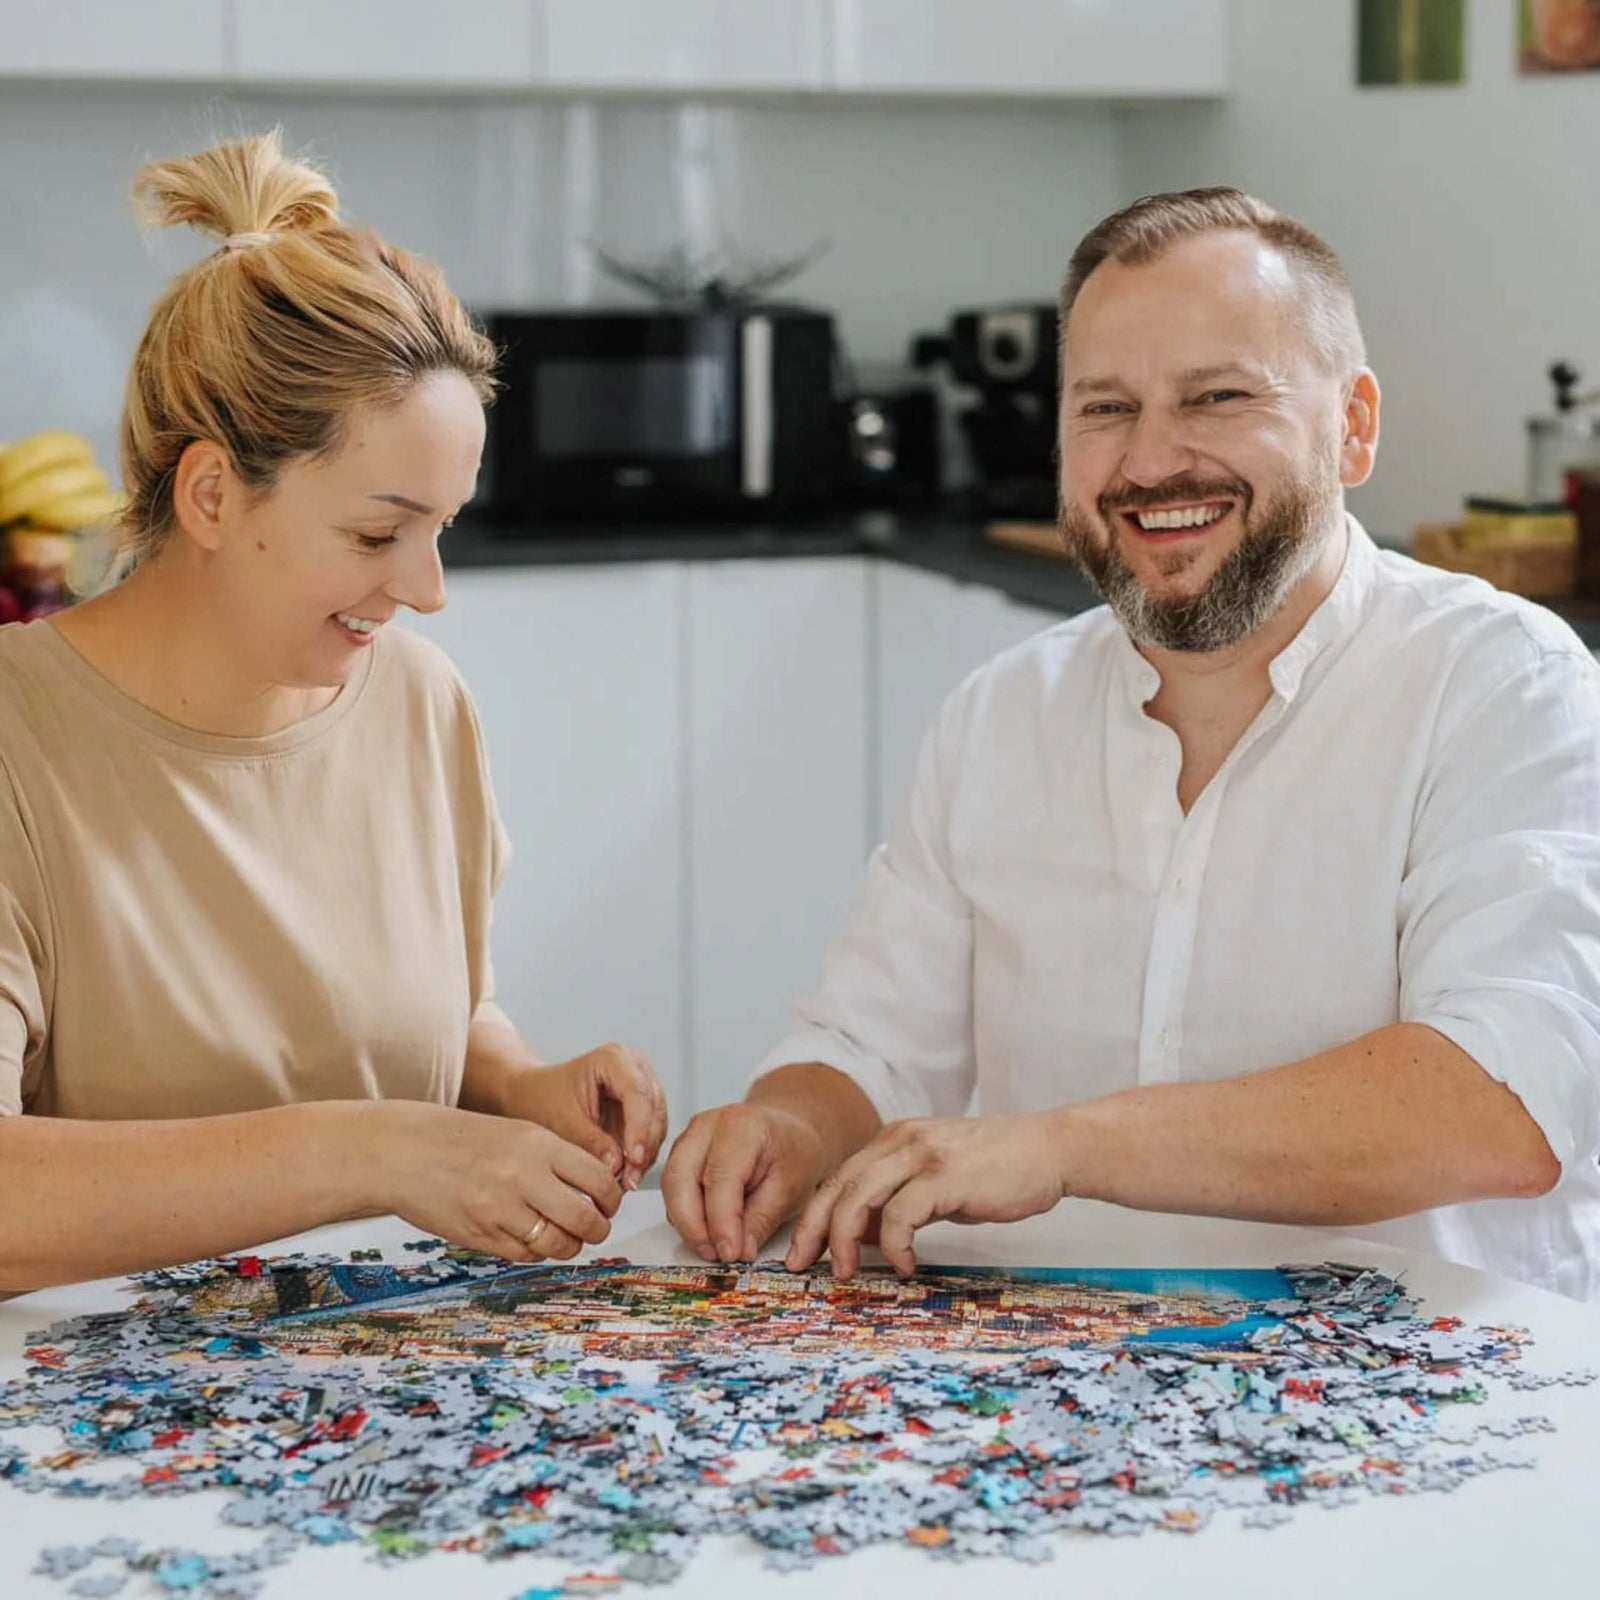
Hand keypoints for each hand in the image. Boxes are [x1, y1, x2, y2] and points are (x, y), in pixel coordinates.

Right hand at [375, 1102, 623, 1262]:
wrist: (405, 1152)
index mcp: (538, 1144)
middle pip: (585, 1218)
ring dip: (569, 1246)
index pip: (597, 1178)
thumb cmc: (463, 1140)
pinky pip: (525, 1254)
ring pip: (557, 1244)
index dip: (611, 1197)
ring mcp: (501, 1209)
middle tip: (596, 1227)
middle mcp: (524, 1176)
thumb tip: (597, 1187)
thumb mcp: (517, 1133)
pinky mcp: (481, 1235)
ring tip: (566, 1238)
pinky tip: (532, 1239)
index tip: (609, 1203)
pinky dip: (536, 1251)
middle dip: (598, 1229)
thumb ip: (555, 1158)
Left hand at [502, 1042, 667, 1189]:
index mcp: (614, 1058)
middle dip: (643, 1147)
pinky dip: (643, 1155)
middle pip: (653, 1109)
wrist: (537, 1095)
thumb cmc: (545, 1098)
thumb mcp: (563, 1121)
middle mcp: (635, 1067)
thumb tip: (617, 1165)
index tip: (633, 1159)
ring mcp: (643, 1086)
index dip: (639, 1128)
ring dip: (645, 1155)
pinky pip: (652, 1134)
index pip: (637, 1093)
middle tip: (629, 1179)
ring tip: (626, 1181)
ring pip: (658, 1124)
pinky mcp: (644, 1107)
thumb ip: (591, 1141)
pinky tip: (628, 1174)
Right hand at [663, 1101, 829, 1262]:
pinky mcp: (680, 1155)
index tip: (730, 1253)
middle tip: (716, 1255)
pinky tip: (708, 1232)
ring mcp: (689, 1138)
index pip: (720, 1177)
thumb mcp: (792, 1188)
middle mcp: (706, 1126)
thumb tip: (738, 1251)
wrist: (786, 1135)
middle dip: (693, 1226)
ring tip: (714, 1248)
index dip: (721, 1221)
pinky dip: (685, 1216)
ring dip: (687, 1224)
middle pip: (681, 1179)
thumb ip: (762, 1219)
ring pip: (671, 1187)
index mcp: (741, 1126)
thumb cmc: (792, 1154)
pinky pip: (672, 1191)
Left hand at [785, 1114, 1068, 1277]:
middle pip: (838, 1185)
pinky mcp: (945, 1176)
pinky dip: (893, 1245)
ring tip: (846, 1272)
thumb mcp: (936, 1179)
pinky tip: (905, 1265)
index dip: (814, 1216)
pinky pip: (901, 1214)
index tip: (802, 1251)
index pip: (839, 1178)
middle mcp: (900, 1140)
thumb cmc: (996, 1169)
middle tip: (801, 1266)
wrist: (1048, 1149)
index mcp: (894, 1138)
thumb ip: (899, 1199)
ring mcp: (922, 1155)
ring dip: (843, 1239)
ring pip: (858, 1196)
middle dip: (813, 1229)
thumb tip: (861, 1237)